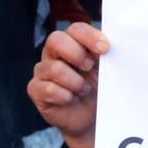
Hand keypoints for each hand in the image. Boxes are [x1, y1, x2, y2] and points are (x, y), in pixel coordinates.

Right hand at [27, 22, 106, 147]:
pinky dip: (64, 96)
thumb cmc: (97, 89)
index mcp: (72, 43)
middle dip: (77, 54)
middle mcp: (54, 53)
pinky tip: (71, 100)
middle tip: (90, 68)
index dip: (90, 36)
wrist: (89, 118)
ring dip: (75, 82)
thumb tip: (112, 46)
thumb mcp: (105, 70)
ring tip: (84, 90)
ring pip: (55, 68)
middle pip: (55, 39)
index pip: (76, 29)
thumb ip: (106, 56)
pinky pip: (47, 88)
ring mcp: (42, 71)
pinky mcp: (35, 89)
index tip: (105, 48)